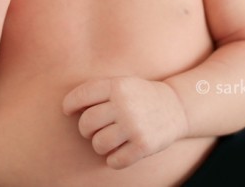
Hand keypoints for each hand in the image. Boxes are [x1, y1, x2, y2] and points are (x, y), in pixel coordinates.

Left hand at [62, 76, 188, 169]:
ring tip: (108, 141)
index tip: (68, 111)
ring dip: (99, 146)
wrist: (177, 107)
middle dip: (85, 129)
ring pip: (98, 144)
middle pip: (86, 123)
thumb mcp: (122, 84)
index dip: (69, 105)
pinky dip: (113, 160)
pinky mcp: (144, 146)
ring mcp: (134, 126)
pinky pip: (115, 161)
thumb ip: (99, 92)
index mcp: (117, 85)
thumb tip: (68, 108)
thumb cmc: (140, 96)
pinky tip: (120, 152)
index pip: (81, 95)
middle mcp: (125, 104)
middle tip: (93, 130)